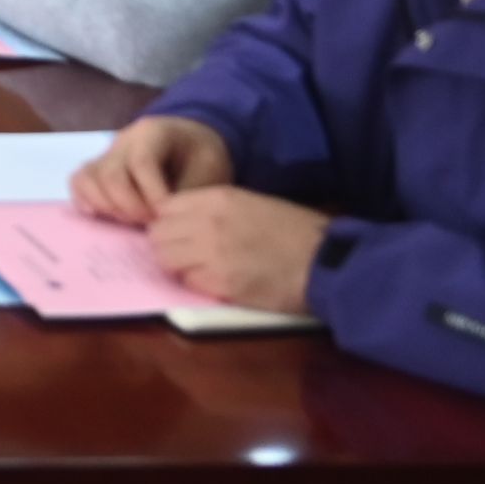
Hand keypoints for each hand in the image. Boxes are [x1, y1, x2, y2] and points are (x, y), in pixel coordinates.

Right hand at [70, 116, 236, 225]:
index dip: (152, 194)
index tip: (167, 216)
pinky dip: (85, 201)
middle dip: (130, 206)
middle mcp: (123, 140)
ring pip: (88, 178)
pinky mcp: (97, 169)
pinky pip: (79, 182)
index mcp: (153, 132)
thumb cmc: (203, 159)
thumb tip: (164, 222)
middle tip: (151, 224)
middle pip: (111, 173)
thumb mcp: (208, 172)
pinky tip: (102, 217)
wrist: (193, 145)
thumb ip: (186, 195)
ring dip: (108, 207)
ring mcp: (106, 153)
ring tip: (132, 221)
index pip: (142, 162)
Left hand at [147, 186, 329, 313]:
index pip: (165, 208)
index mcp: (217, 198)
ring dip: (178, 267)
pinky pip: (188, 283)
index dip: (168, 224)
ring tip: (200, 270)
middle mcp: (207, 222)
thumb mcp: (252, 204)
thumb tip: (184, 221)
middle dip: (168, 246)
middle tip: (186, 256)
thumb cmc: (295, 231)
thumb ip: (215, 209)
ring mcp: (211, 253)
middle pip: (158, 235)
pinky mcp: (220, 284)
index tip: (178, 234)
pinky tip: (216, 283)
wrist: (326, 261)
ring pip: (165, 260)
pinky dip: (196, 284)